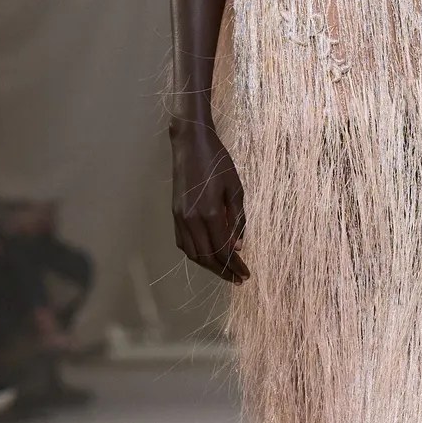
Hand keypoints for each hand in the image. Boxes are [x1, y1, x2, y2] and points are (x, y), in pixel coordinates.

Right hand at [170, 117, 248, 282]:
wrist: (190, 143)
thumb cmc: (218, 162)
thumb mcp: (236, 189)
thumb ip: (238, 219)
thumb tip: (238, 247)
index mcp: (211, 213)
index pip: (223, 250)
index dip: (235, 266)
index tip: (246, 275)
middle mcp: (192, 219)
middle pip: (207, 257)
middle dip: (223, 271)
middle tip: (238, 279)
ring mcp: (180, 218)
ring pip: (193, 253)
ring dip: (209, 266)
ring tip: (225, 270)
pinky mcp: (175, 214)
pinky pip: (183, 243)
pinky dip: (196, 254)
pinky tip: (207, 255)